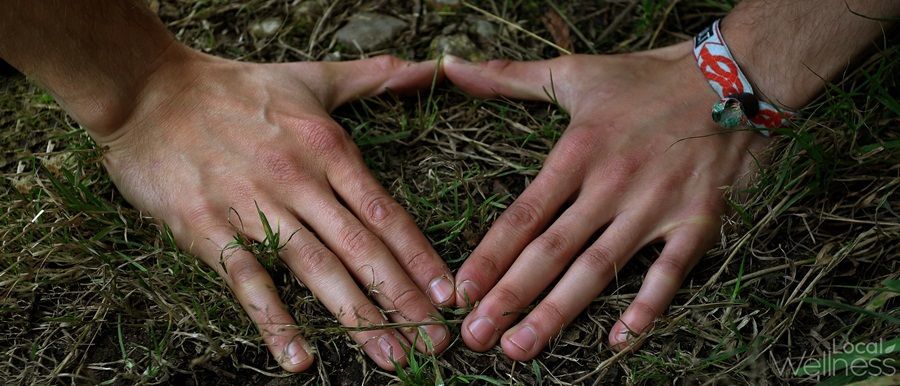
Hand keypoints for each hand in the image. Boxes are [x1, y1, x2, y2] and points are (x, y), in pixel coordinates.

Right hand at [96, 47, 453, 370]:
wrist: (149, 92)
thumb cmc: (235, 88)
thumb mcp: (310, 76)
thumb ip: (371, 78)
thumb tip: (424, 67)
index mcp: (328, 148)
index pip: (385, 212)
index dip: (419, 256)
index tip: (447, 292)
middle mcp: (299, 180)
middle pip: (362, 249)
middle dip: (402, 298)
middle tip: (434, 340)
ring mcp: (253, 207)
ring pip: (316, 269)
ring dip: (357, 318)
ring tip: (390, 357)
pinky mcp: (208, 229)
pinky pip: (249, 281)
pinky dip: (275, 321)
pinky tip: (300, 358)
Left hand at [443, 41, 768, 359]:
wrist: (729, 76)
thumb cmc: (645, 78)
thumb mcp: (572, 71)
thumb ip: (508, 77)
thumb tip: (451, 66)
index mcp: (576, 152)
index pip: (523, 215)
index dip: (489, 256)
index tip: (460, 291)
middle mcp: (610, 184)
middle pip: (551, 251)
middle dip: (510, 297)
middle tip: (476, 336)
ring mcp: (654, 206)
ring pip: (597, 268)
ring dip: (557, 312)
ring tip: (521, 348)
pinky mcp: (696, 220)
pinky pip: (669, 271)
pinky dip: (647, 306)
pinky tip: (618, 338)